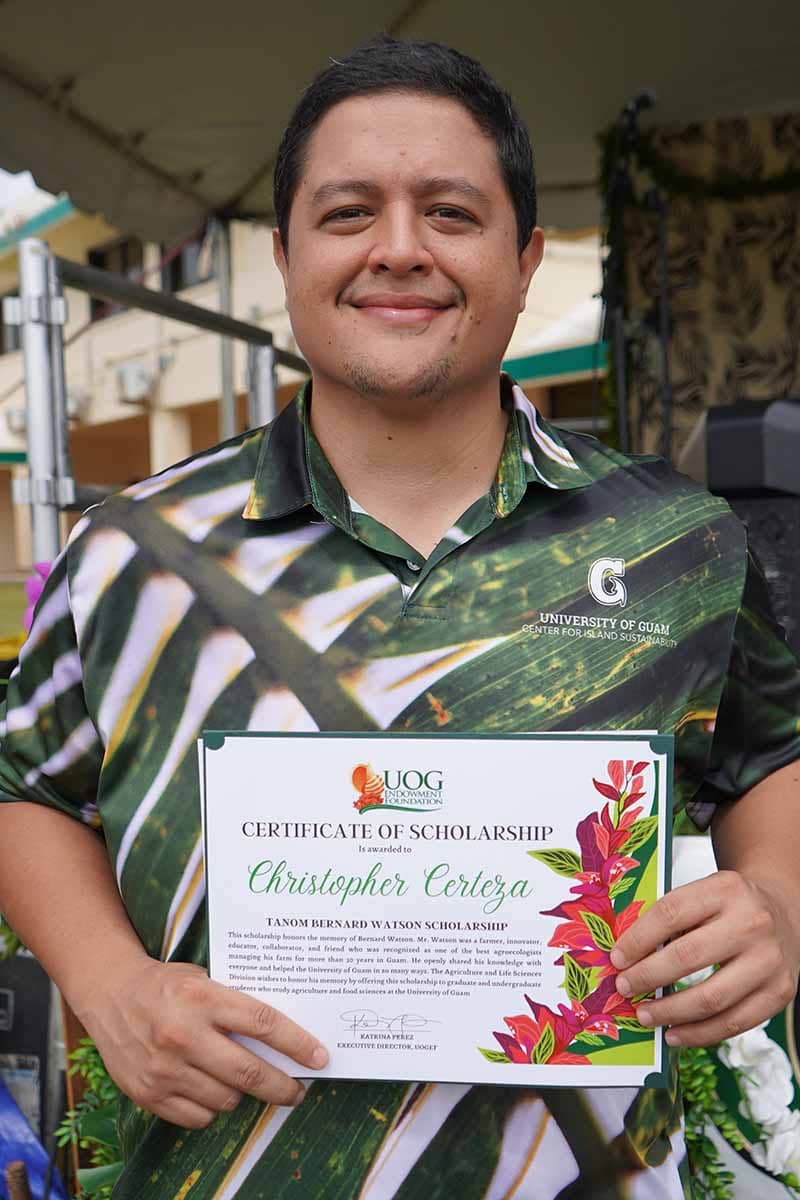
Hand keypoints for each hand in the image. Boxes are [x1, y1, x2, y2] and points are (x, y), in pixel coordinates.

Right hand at [76, 958, 327, 1127]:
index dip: (297, 1044)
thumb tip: (283, 1037)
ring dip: (241, 1094)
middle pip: (248, 1072)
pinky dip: (211, 1108)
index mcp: (203, 998)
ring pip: (225, 1099)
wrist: (110, 993)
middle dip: (282, 1087)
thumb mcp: (203, 979)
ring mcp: (164, 1068)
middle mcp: (184, 1034)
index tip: (320, 1058)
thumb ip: (235, 1004)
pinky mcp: (148, 1094)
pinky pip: (198, 1116)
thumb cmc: (166, 984)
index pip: (263, 1024)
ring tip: (240, 1080)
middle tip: (298, 1091)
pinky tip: (209, 1088)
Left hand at [609, 870, 799, 1046]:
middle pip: (687, 957)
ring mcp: (769, 960)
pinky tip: (675, 1033)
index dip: (638, 939)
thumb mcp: (705, 893)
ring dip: (670, 1012)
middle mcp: (752, 922)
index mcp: (725, 889)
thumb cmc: (732, 906)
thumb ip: (671, 918)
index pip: (671, 913)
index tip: (617, 959)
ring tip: (645, 1015)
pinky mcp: (781, 991)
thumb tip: (626, 955)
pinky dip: (700, 1034)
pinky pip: (735, 1022)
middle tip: (625, 988)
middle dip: (647, 977)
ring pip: (711, 998)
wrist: (784, 912)